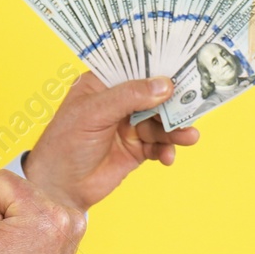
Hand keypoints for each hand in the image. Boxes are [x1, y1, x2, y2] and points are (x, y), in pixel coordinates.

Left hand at [22, 73, 201, 211]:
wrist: (59, 188)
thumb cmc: (65, 143)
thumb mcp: (94, 113)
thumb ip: (129, 97)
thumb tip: (165, 85)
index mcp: (104, 84)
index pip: (136, 67)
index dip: (160, 67)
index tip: (187, 65)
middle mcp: (119, 102)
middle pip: (156, 95)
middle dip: (176, 102)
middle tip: (196, 105)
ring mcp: (129, 126)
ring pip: (162, 122)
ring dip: (176, 129)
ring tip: (189, 137)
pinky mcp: (136, 149)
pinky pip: (160, 145)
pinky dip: (167, 150)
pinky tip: (167, 157)